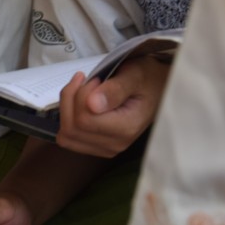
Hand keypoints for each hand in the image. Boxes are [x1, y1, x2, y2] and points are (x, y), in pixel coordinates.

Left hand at [55, 55, 170, 157]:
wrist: (158, 89)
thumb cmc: (147, 79)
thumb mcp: (134, 75)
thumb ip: (115, 89)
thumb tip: (93, 105)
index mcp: (127, 128)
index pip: (84, 119)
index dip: (80, 95)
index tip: (94, 79)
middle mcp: (116, 144)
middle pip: (72, 128)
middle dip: (71, 99)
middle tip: (87, 81)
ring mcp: (106, 149)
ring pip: (67, 136)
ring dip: (67, 108)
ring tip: (83, 89)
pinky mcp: (98, 147)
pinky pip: (69, 139)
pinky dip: (68, 118)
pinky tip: (80, 103)